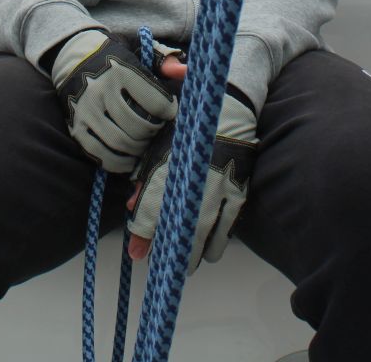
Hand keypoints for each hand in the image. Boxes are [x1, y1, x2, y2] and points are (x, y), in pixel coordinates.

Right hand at [51, 29, 177, 172]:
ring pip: (120, 143)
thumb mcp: (139, 52)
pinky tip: (129, 160)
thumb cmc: (116, 60)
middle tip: (156, 130)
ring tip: (144, 144)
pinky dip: (119, 163)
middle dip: (152, 134)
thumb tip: (184, 71)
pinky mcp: (76, 129)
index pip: (156, 103)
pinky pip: (101, 155)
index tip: (170, 112)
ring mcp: (86, 112)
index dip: (169, 112)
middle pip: (138, 127)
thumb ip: (165, 61)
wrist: (74, 60)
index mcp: (121, 72)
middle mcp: (101, 91)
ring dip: (138, 150)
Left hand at [126, 84, 256, 269]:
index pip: (152, 208)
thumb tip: (131, 205)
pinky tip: (209, 252)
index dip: (142, 232)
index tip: (136, 253)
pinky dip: (217, 243)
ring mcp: (218, 187)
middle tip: (164, 266)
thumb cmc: (188, 123)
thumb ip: (146, 174)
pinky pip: (227, 226)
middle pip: (178, 227)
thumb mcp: (161, 142)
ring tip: (186, 264)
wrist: (229, 104)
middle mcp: (193, 180)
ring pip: (203, 232)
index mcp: (170, 165)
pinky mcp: (238, 190)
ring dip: (194, 253)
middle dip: (169, 251)